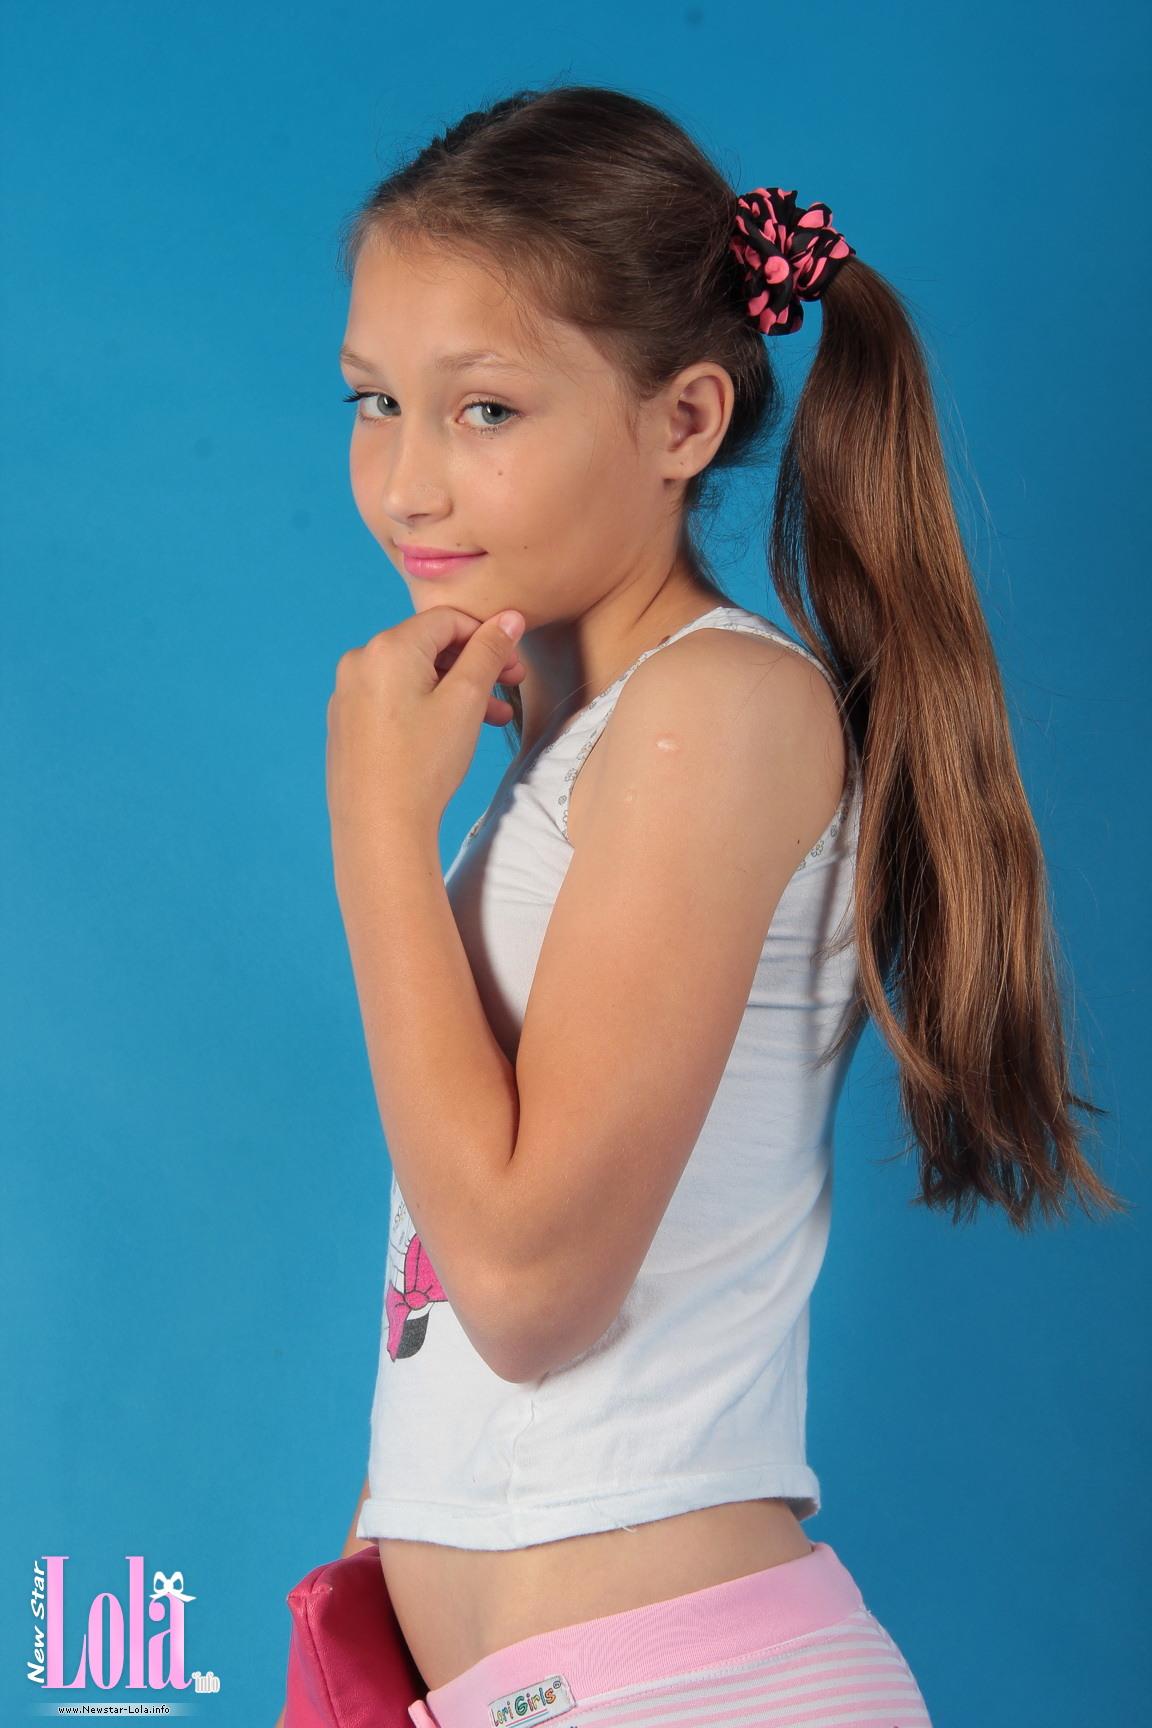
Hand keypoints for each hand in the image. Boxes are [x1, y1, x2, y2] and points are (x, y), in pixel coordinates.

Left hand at [326, 605, 526, 846]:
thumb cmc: (423, 765)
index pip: (448, 620)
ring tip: (493, 717)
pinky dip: (426, 706)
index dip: (488, 636)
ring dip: (456, 689)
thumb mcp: (465, 701)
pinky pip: (393, 699)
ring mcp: (348, 694)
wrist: (379, 828)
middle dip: (474, 665)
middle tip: (510, 688)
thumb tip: (508, 619)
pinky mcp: (347, 723)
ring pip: (414, 675)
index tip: (514, 664)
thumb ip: (488, 652)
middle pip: (429, 646)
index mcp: (387, 647)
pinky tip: (452, 731)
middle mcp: (360, 662)